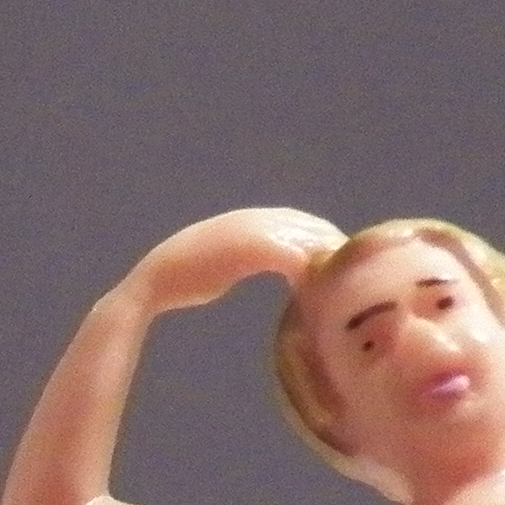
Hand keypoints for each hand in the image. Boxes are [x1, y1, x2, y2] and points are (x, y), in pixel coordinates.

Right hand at [124, 206, 345, 315]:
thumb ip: (247, 260)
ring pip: (298, 237)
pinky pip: (285, 254)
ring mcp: (244, 231)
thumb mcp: (223, 266)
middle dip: (328, 242)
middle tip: (353, 265)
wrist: (152, 284)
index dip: (318, 236)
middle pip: (303, 225)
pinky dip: (304, 266)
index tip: (338, 256)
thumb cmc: (183, 283)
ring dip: (321, 254)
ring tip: (342, 274)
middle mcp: (248, 219)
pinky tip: (316, 282)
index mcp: (244, 221)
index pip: (294, 221)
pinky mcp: (243, 248)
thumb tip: (265, 271)